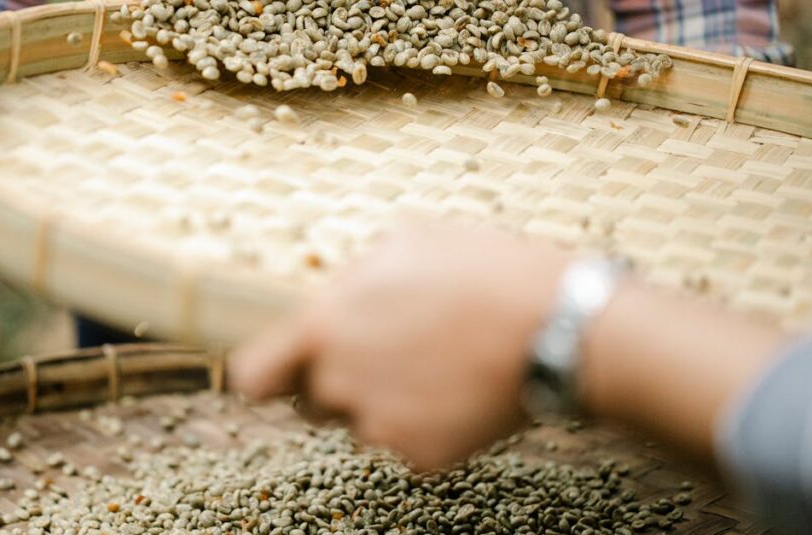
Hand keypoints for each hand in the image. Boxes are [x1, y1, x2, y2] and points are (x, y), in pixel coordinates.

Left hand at [231, 225, 570, 469]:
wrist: (558, 328)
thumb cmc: (482, 272)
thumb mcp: (405, 243)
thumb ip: (352, 280)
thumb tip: (339, 297)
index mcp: (324, 328)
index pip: (253, 376)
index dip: (265, 374)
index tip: (283, 370)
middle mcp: (340, 383)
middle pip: (312, 400)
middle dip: (335, 382)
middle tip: (388, 354)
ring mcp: (381, 426)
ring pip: (361, 422)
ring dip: (384, 402)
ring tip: (437, 363)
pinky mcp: (422, 455)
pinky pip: (408, 441)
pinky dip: (428, 423)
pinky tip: (460, 388)